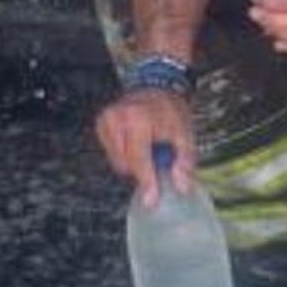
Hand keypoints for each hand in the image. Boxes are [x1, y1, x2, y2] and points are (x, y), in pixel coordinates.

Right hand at [96, 84, 196, 198]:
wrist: (156, 85)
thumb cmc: (171, 110)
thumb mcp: (185, 134)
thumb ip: (184, 161)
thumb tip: (182, 187)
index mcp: (139, 120)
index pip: (140, 160)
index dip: (147, 182)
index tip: (150, 201)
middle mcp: (118, 119)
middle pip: (126, 164)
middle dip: (143, 169)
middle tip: (157, 158)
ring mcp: (106, 121)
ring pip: (117, 161)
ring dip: (133, 162)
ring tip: (147, 147)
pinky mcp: (101, 123)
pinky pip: (111, 153)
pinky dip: (124, 153)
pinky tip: (135, 142)